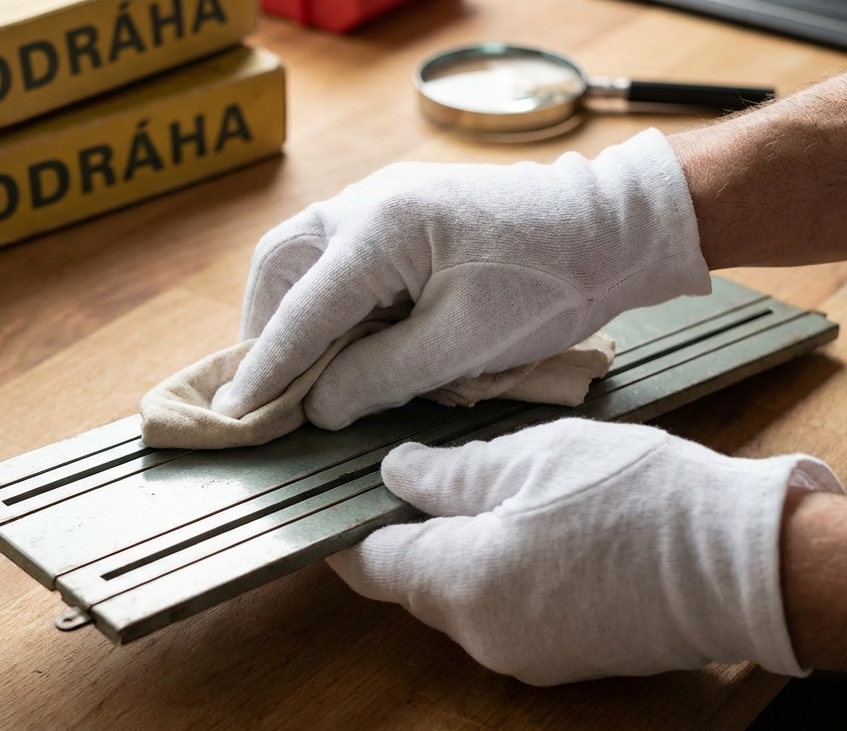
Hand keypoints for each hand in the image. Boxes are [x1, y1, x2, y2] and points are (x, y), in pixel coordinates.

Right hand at [211, 129, 710, 429]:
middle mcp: (368, 202)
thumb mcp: (462, 344)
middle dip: (265, 328)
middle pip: (282, 264)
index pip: (301, 310)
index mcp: (380, 229)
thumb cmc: (548, 283)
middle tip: (265, 389)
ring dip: (293, 310)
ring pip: (306, 254)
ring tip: (299, 370)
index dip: (265, 368)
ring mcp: (386, 200)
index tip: (234, 416)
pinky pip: (341, 254)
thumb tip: (316, 407)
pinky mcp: (407, 212)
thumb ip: (380, 376)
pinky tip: (343, 339)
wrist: (612, 228)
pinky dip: (326, 297)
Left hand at [328, 419, 843, 685]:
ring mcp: (527, 656)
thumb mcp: (530, 457)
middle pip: (414, 582)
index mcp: (461, 585)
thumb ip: (448, 473)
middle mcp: (483, 636)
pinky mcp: (567, 657)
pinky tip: (531, 523)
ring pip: (462, 596)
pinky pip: (508, 609)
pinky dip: (501, 569)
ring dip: (459, 547)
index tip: (334, 491)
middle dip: (407, 530)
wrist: (746, 562)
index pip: (370, 564)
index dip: (346, 527)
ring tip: (483, 485)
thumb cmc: (637, 495)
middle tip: (415, 467)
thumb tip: (394, 474)